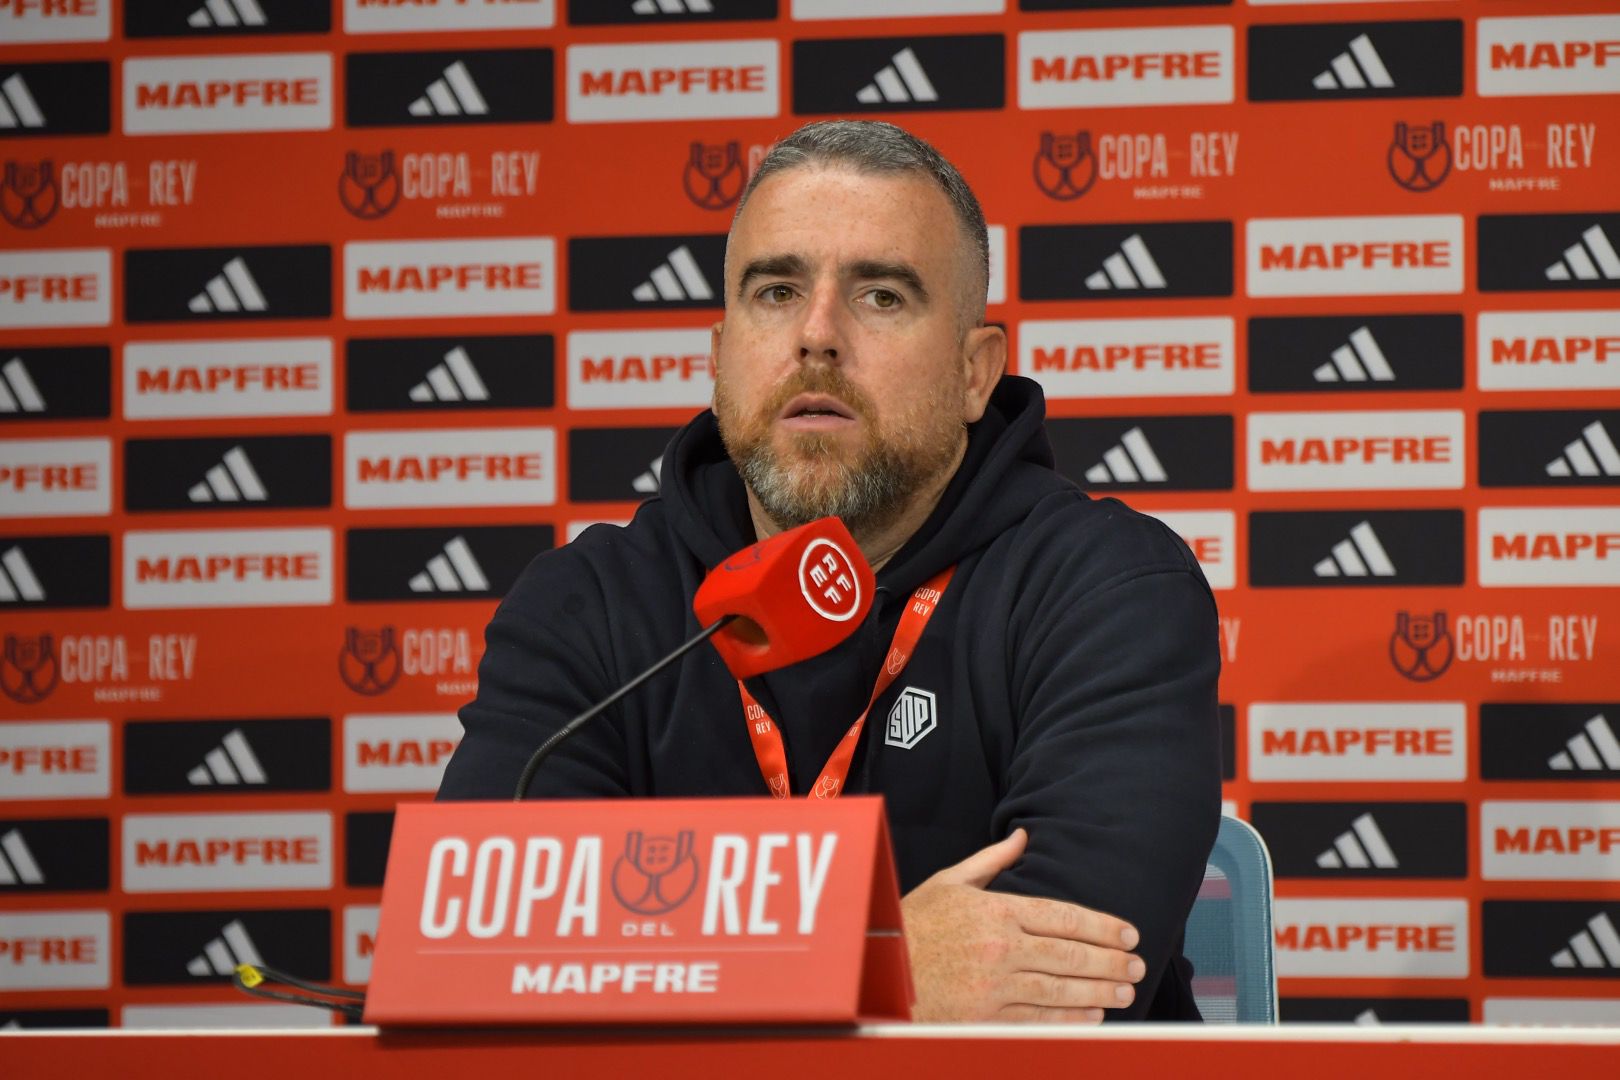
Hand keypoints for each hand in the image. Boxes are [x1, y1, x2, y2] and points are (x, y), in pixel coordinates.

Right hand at [900, 828, 1144, 1022]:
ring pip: (1061, 989)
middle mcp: (1000, 947)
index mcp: (996, 910)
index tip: (1129, 933)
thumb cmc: (912, 924)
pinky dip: (1070, 1019)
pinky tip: (1092, 1015)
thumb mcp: (948, 883)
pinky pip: (1038, 1020)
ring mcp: (994, 986)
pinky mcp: (985, 1018)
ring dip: (1099, 990)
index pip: (1064, 916)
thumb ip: (991, 862)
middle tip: (1138, 964)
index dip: (1103, 926)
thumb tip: (1023, 837)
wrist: (877, 972)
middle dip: (1111, 960)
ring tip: (1125, 990)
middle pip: (1071, 954)